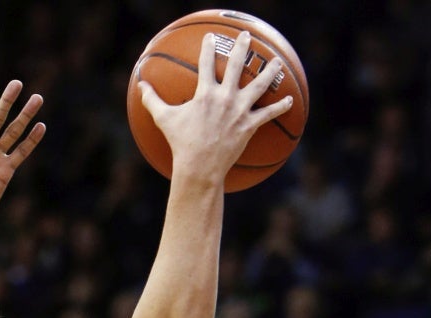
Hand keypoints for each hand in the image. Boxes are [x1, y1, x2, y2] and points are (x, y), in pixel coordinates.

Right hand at [138, 31, 292, 180]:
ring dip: (269, 71)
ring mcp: (239, 111)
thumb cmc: (180, 143)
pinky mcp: (249, 125)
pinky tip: (289, 100)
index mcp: (205, 93)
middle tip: (247, 37)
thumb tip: (140, 85)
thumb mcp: (164, 119)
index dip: (209, 48)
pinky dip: (280, 107)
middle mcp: (224, 97)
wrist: (199, 166)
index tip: (212, 38)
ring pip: (259, 85)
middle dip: (242, 48)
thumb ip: (152, 100)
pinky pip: (268, 114)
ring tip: (276, 61)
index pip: (207, 63)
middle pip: (237, 66)